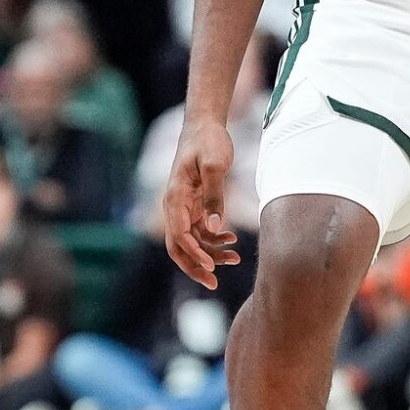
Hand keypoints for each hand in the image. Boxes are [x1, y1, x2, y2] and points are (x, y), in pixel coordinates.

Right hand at [161, 115, 238, 289]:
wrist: (205, 124)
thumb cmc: (209, 141)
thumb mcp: (215, 165)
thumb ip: (214, 197)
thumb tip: (215, 228)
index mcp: (174, 198)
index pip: (179, 236)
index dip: (194, 254)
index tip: (212, 266)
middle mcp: (174, 206)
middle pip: (178, 246)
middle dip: (194, 266)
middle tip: (213, 284)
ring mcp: (183, 207)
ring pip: (192, 241)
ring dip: (210, 253)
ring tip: (235, 259)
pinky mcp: (193, 205)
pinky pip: (200, 231)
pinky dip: (214, 240)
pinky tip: (232, 240)